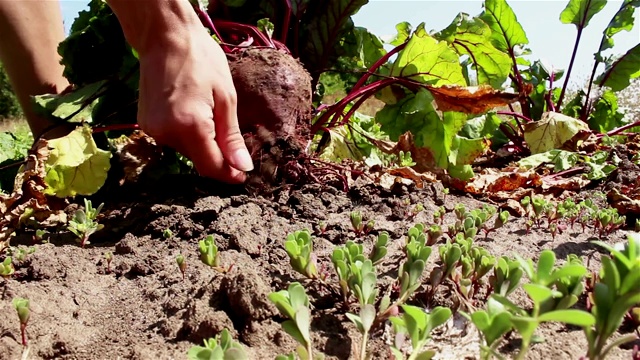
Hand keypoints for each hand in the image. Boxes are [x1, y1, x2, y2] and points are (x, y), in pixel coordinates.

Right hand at [135, 23, 253, 183]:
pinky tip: (193, 112)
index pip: (211, 166)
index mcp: (190, 126)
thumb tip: (242, 167)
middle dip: (218, 156)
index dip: (228, 174)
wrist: (164, 36)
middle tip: (233, 140)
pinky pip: (173, 139)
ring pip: (186, 151)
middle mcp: (167, 132)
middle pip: (199, 160)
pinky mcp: (145, 124)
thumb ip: (232, 137)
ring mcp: (152, 129)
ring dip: (202, 143)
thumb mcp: (226, 98)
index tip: (243, 175)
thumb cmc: (201, 60)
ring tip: (210, 114)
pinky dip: (187, 134)